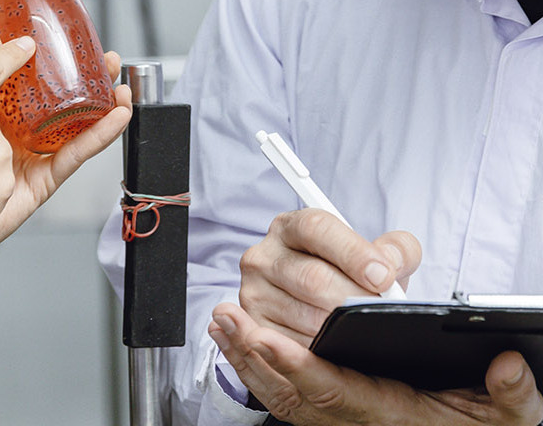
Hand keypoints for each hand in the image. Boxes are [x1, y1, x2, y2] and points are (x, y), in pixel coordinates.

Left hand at [0, 20, 131, 276]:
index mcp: (2, 114)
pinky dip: (100, 136)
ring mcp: (33, 158)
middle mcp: (21, 135)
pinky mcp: (42, 181)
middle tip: (109, 62)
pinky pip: (75, 155)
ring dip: (105, 107)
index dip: (62, 65)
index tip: (78, 45)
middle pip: (66, 105)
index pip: (40, 83)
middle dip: (92, 83)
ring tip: (122, 88)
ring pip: (78, 129)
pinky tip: (117, 117)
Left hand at [209, 303, 542, 425]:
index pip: (334, 391)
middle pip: (292, 391)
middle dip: (254, 355)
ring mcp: (335, 414)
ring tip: (220, 320)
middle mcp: (354, 417)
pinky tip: (233, 340)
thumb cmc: (470, 418)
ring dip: (244, 357)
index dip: (298, 367)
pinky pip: (279, 393)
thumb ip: (513, 396)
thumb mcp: (506, 416)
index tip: (267, 339)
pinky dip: (251, 368)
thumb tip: (508, 367)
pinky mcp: (325, 405)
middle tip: (227, 318)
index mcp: (388, 411)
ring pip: (278, 392)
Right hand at [239, 209, 421, 345]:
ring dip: (342, 329)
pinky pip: (294, 346)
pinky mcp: (255, 326)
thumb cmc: (349, 275)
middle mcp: (263, 254)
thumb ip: (394, 249)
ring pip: (307, 315)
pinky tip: (340, 345)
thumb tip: (390, 263)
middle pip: (313, 277)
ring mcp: (253, 291)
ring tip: (362, 329)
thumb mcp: (375, 255)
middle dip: (354, 298)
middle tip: (379, 310)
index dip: (352, 252)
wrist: (322, 306)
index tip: (383, 276)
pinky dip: (325, 351)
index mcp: (290, 226)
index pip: (316, 228)